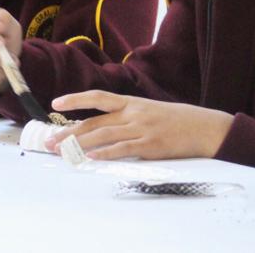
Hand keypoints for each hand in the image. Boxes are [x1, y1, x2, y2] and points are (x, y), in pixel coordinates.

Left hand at [47, 91, 234, 159]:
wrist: (204, 127)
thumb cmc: (178, 120)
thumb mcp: (151, 110)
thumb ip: (128, 117)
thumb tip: (103, 129)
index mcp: (132, 103)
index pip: (98, 97)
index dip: (76, 99)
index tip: (55, 103)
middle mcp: (133, 113)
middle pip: (94, 121)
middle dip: (69, 132)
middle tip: (50, 142)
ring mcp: (141, 129)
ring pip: (103, 135)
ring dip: (79, 144)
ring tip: (62, 152)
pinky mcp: (149, 145)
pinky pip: (121, 149)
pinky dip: (104, 154)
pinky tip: (89, 158)